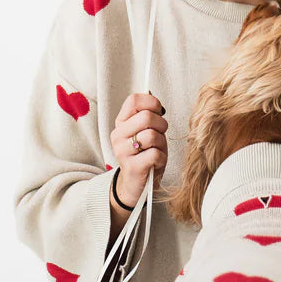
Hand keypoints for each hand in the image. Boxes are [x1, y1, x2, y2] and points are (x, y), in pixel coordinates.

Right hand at [111, 93, 167, 207]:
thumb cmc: (144, 155)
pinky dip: (161, 158)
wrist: (136, 185)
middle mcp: (118, 135)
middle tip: (161, 134)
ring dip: (162, 143)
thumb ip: (147, 115)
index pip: (133, 100)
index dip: (152, 102)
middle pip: (146, 116)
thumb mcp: (144, 131)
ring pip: (152, 135)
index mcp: (121, 123)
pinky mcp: (133, 166)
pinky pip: (155, 153)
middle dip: (161, 125)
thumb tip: (153, 96)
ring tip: (157, 150)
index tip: (159, 112)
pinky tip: (155, 162)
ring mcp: (123, 151)